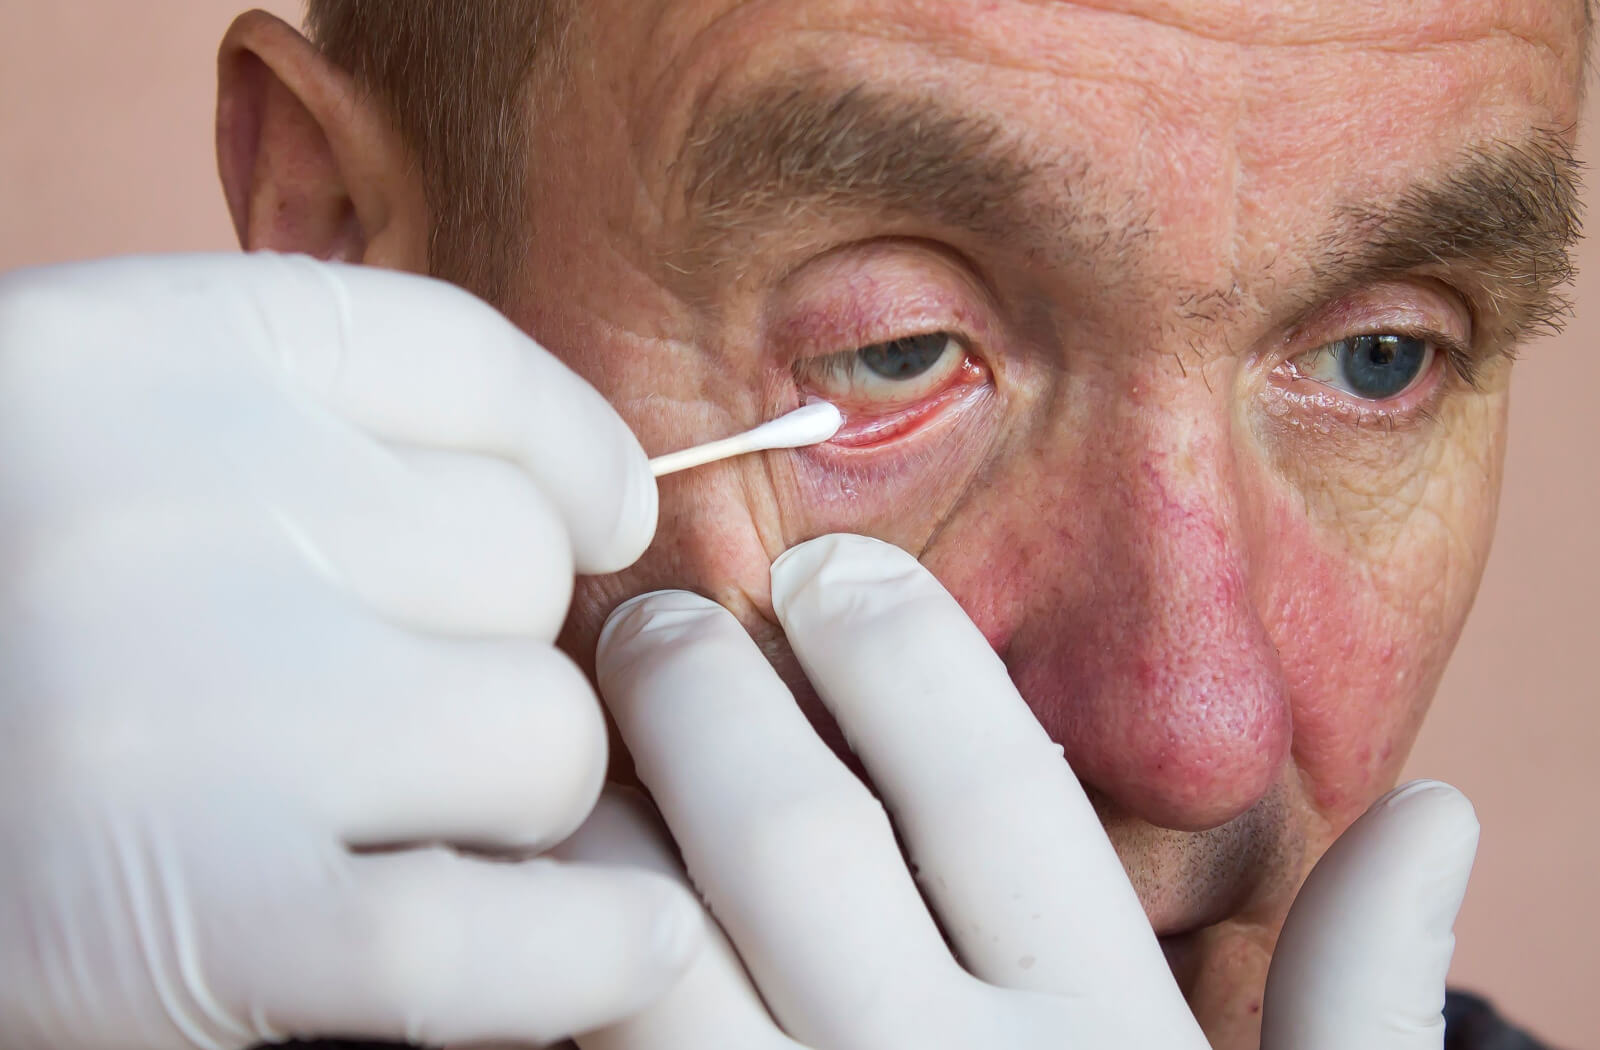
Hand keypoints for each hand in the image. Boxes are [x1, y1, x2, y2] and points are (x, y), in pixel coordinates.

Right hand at [0, 254, 702, 1049]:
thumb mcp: (105, 441)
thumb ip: (318, 434)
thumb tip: (612, 504)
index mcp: (139, 352)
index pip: (471, 367)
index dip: (565, 456)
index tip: (596, 519)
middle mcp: (166, 503)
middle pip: (523, 563)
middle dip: (496, 643)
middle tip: (393, 705)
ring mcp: (189, 713)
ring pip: (542, 735)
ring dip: (509, 794)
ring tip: (386, 818)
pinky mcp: (201, 922)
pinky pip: (492, 940)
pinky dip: (591, 952)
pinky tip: (632, 942)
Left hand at [564, 534, 1478, 1049]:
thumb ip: (1363, 1000)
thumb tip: (1447, 814)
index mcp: (1099, 1047)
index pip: (988, 792)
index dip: (897, 653)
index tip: (826, 573)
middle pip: (792, 840)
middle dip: (704, 697)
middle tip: (653, 624)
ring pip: (651, 953)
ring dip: (600, 827)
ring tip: (569, 742)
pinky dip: (552, 973)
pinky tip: (535, 907)